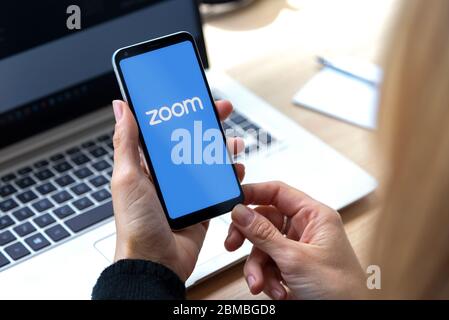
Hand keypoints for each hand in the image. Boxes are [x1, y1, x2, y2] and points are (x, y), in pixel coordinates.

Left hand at [111, 99, 244, 280]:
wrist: (156, 263)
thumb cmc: (136, 226)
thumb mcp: (127, 178)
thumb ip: (126, 142)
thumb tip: (121, 107)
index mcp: (147, 166)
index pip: (165, 131)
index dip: (179, 113)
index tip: (191, 98)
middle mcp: (167, 176)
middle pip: (191, 142)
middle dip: (207, 124)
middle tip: (221, 110)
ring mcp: (186, 191)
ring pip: (208, 161)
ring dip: (222, 148)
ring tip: (233, 141)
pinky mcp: (201, 205)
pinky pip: (219, 185)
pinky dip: (230, 175)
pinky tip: (236, 168)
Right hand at [225, 181, 365, 298]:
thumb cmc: (341, 291)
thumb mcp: (295, 259)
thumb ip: (264, 234)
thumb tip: (241, 212)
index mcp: (314, 216)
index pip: (278, 193)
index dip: (254, 193)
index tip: (233, 200)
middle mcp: (305, 229)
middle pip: (264, 221)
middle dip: (249, 238)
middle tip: (233, 244)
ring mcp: (297, 249)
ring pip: (262, 247)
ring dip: (258, 267)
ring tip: (260, 283)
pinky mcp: (291, 268)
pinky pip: (267, 265)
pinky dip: (266, 279)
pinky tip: (276, 290)